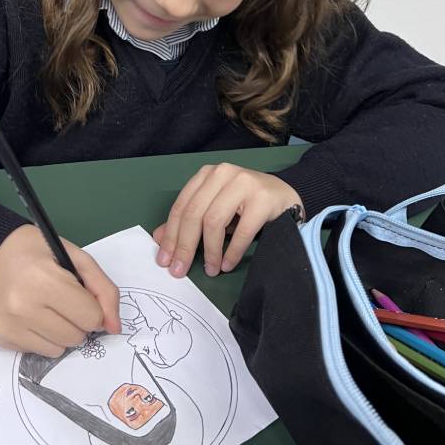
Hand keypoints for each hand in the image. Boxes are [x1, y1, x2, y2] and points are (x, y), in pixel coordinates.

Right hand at [0, 224, 120, 355]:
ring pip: (58, 350)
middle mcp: (22, 306)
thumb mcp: (77, 258)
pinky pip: (38, 352)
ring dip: (61, 332)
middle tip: (62, 300)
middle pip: (75, 337)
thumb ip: (103, 290)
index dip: (92, 307)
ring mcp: (8, 325)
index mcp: (43, 280)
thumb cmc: (38, 252)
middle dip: (77, 321)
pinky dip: (42, 337)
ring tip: (47, 308)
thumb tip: (115, 328)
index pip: (90, 317)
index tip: (81, 295)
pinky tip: (31, 316)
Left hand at [152, 164, 302, 277]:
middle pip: (195, 214)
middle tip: (179, 270)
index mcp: (207, 175)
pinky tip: (227, 264)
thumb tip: (159, 239)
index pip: (182, 207)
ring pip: (215, 221)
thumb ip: (188, 221)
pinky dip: (232, 251)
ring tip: (211, 270)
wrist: (285, 195)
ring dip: (210, 251)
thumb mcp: (214, 208)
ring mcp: (244, 183)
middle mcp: (223, 174)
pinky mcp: (263, 199)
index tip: (164, 260)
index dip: (170, 235)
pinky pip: (242, 231)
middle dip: (185, 246)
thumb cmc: (246, 204)